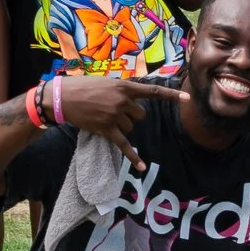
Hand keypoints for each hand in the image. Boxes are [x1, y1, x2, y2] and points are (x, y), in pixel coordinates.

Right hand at [55, 75, 184, 169]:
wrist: (62, 98)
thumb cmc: (82, 87)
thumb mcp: (106, 82)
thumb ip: (122, 89)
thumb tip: (132, 99)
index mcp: (124, 86)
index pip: (152, 91)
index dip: (171, 95)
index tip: (187, 98)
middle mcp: (122, 100)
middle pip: (141, 115)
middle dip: (131, 116)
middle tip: (115, 111)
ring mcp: (115, 115)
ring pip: (130, 128)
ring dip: (121, 126)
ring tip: (104, 117)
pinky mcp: (106, 129)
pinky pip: (124, 145)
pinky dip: (133, 157)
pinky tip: (142, 168)